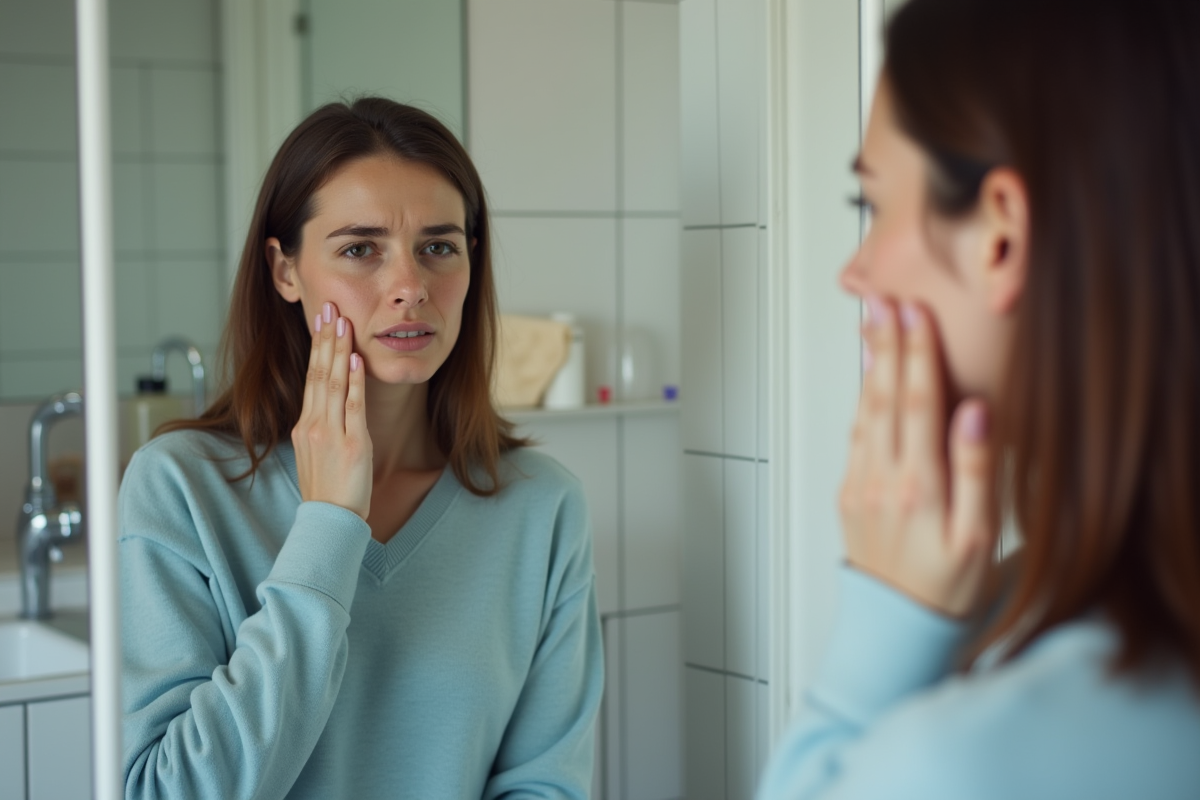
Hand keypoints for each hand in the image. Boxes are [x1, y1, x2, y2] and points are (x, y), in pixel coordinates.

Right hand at [292, 301, 371, 518]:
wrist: (330, 522)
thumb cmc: (329, 492)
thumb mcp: (317, 455)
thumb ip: (322, 428)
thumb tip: (330, 406)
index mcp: (304, 426)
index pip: (311, 378)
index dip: (317, 348)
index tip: (321, 322)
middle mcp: (313, 425)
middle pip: (318, 372)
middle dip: (324, 338)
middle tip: (329, 307)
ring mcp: (330, 433)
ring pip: (332, 382)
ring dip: (338, 349)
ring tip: (341, 321)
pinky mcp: (351, 444)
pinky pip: (352, 406)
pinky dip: (354, 380)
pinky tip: (356, 358)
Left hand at [838, 297, 995, 617]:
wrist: (897, 628)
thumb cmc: (947, 586)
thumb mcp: (979, 535)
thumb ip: (976, 470)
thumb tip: (973, 412)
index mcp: (918, 486)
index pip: (917, 404)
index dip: (917, 355)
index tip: (915, 314)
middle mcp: (881, 480)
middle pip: (885, 398)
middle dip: (887, 346)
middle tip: (884, 302)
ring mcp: (860, 486)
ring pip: (864, 413)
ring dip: (869, 367)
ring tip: (871, 327)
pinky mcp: (849, 495)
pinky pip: (855, 438)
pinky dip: (860, 402)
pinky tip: (866, 381)